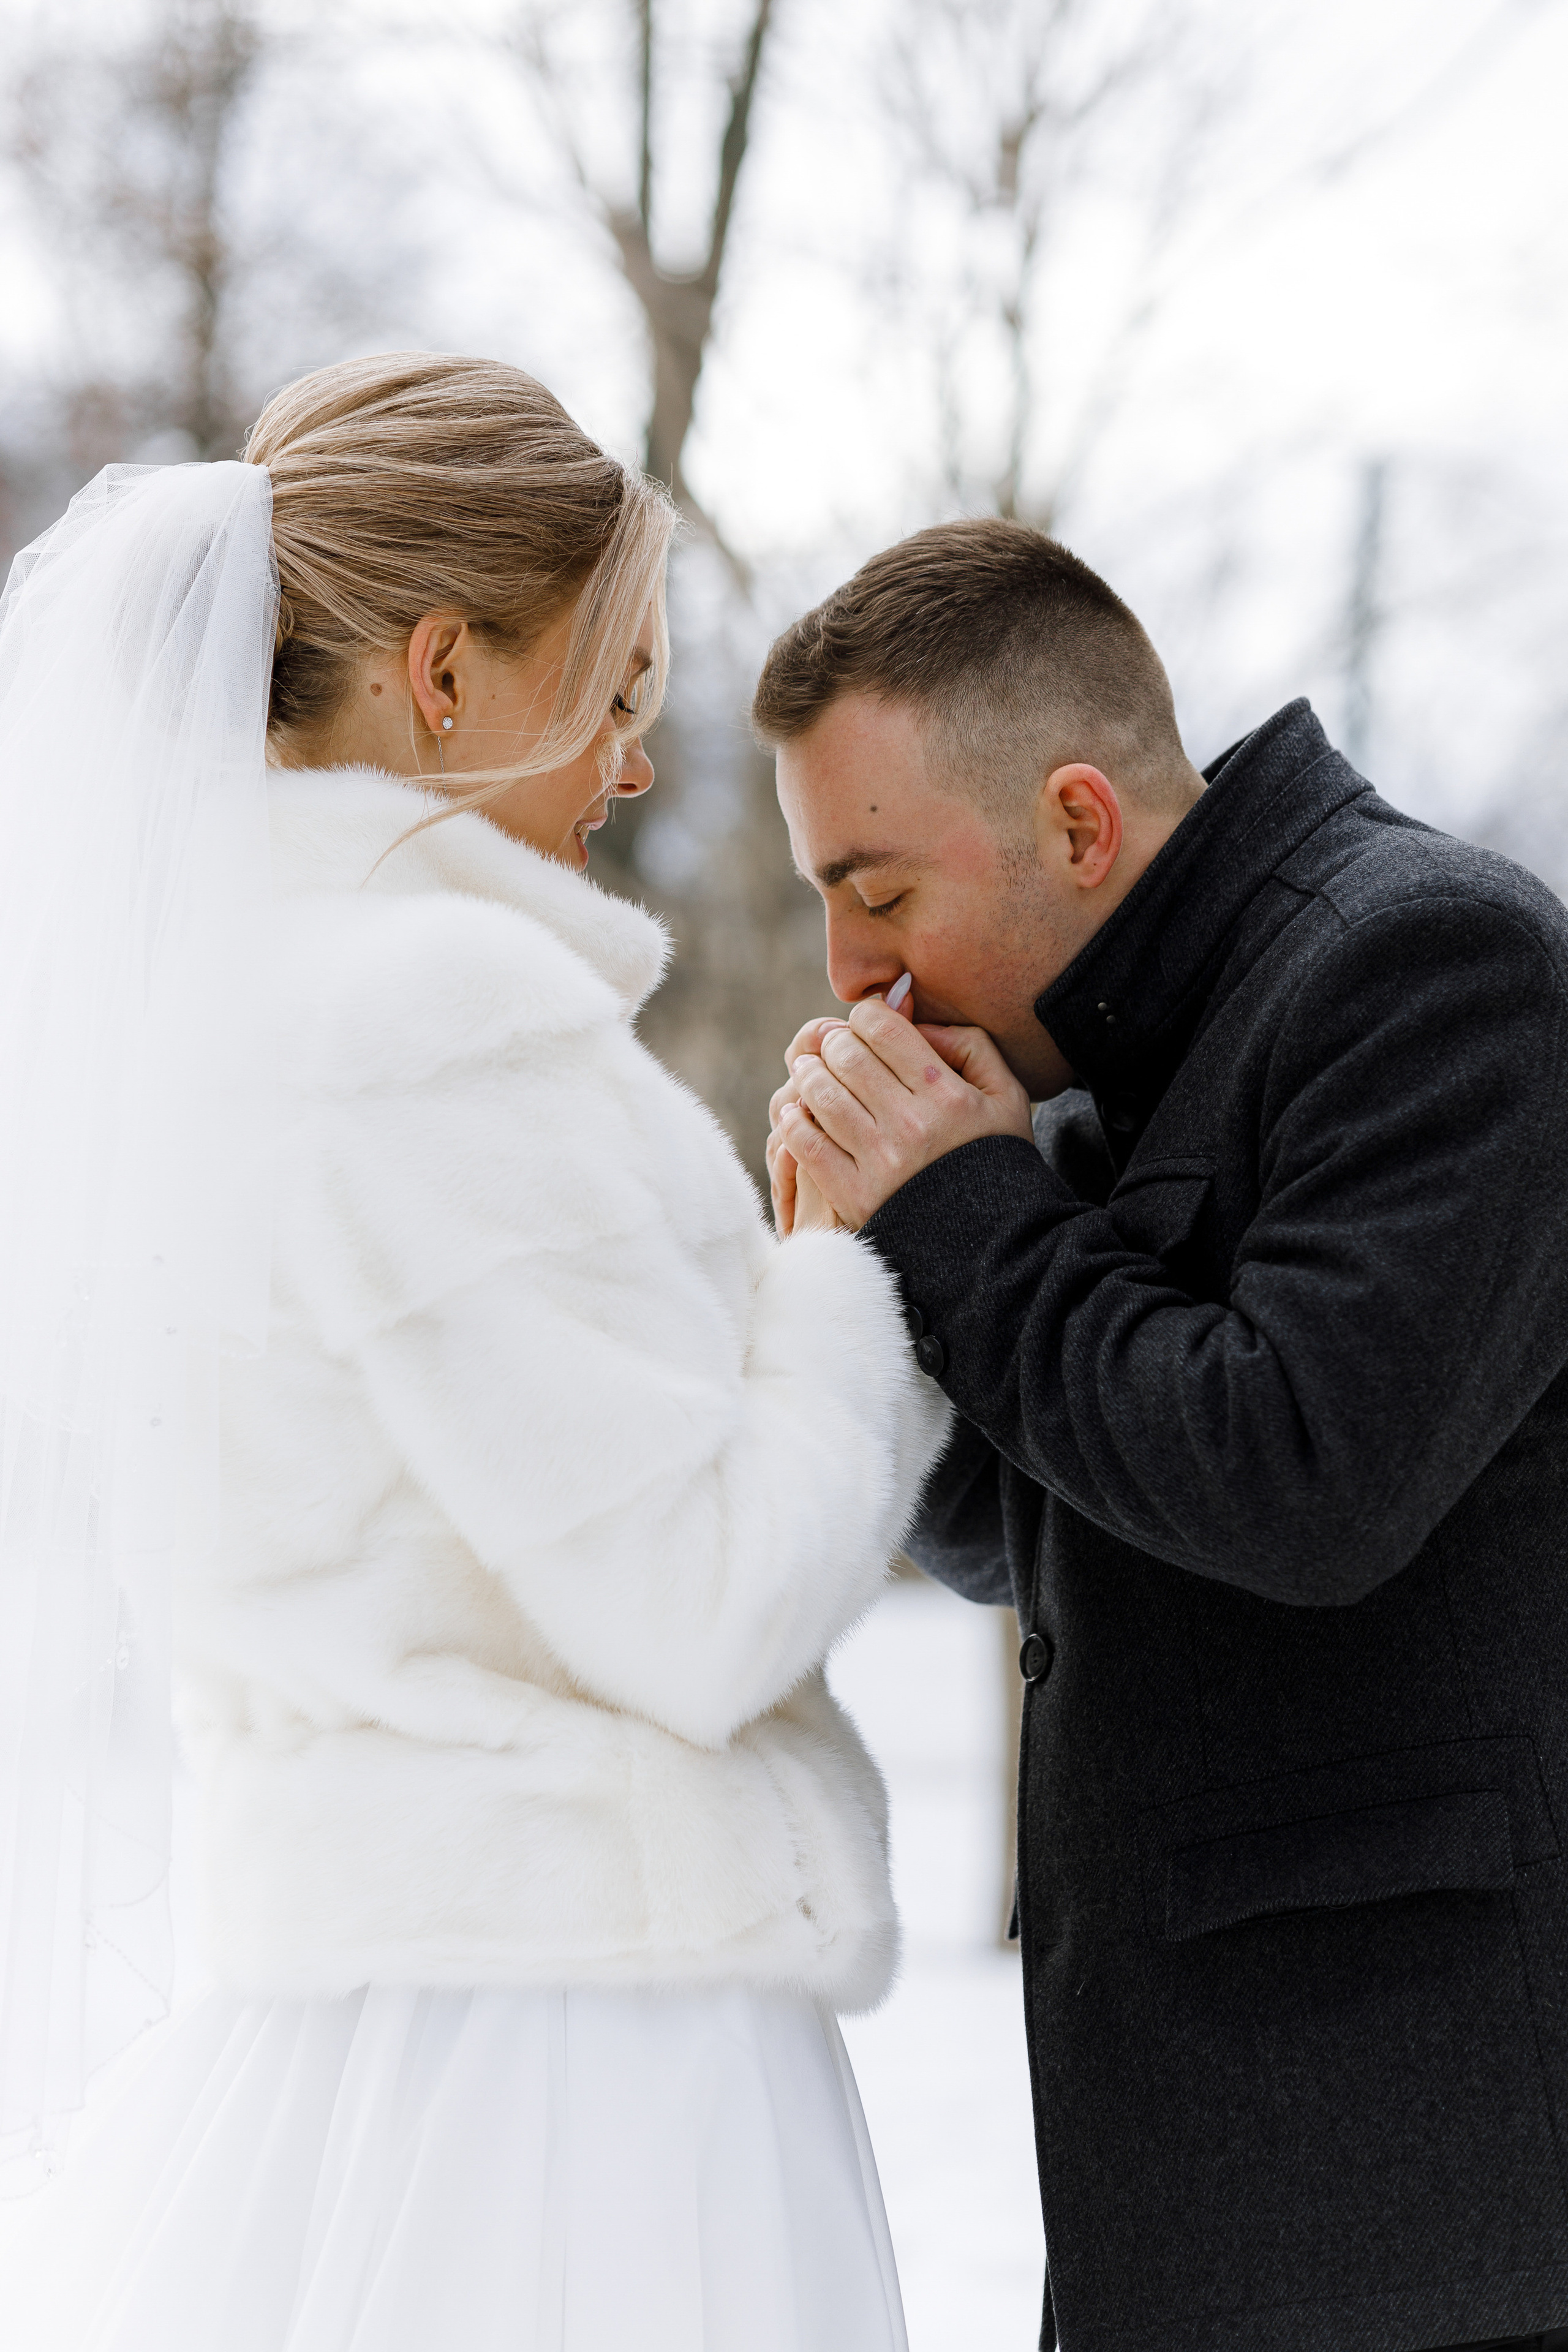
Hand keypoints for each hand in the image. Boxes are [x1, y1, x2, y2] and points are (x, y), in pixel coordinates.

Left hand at [777, 999, 1031, 1227]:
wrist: (993, 1239)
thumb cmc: (994, 1157)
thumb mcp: (1005, 1095)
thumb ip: (970, 1046)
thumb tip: (917, 1023)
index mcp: (946, 1093)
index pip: (882, 1028)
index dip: (864, 1016)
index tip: (863, 1025)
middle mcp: (911, 1124)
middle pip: (846, 1056)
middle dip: (833, 1042)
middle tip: (830, 1046)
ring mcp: (880, 1162)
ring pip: (821, 1096)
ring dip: (807, 1074)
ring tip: (808, 1070)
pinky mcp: (856, 1196)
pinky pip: (807, 1146)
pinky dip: (792, 1123)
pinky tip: (795, 1113)